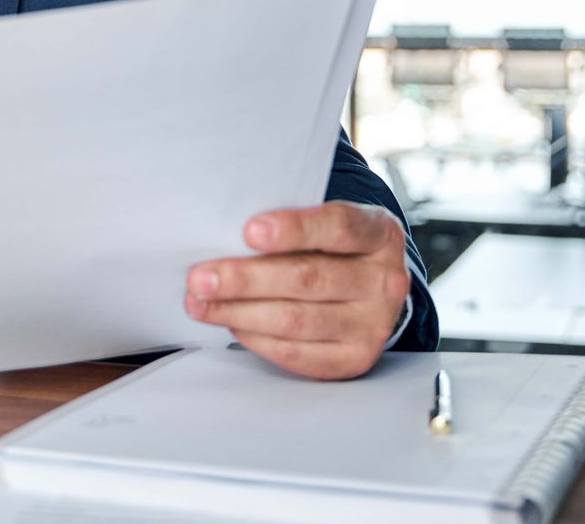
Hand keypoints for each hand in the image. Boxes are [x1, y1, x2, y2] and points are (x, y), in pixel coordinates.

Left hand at [184, 201, 410, 380]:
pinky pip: (298, 353)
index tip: (248, 231)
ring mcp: (374, 325)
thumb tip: (224, 236)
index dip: (294, 229)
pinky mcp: (355, 359)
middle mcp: (384, 281)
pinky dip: (257, 339)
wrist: (369, 289)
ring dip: (240, 311)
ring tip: (200, 303)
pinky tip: (232, 323)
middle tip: (200, 278)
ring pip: (297, 320)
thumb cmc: (333, 248)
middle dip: (246, 278)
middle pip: (309, 278)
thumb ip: (290, 227)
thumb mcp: (327, 225)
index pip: (339, 226)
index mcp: (380, 233)